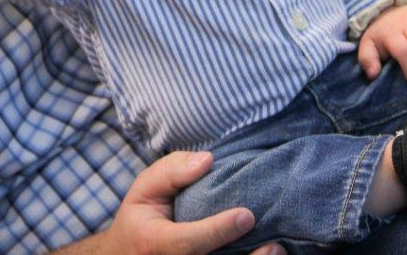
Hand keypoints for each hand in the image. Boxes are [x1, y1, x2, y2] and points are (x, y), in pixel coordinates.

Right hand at [92, 151, 282, 254]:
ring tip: (277, 250)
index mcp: (156, 244)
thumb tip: (206, 160)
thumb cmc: (141, 218)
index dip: (218, 231)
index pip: (189, 243)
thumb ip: (170, 172)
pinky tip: (266, 253)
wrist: (130, 254)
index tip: (246, 215)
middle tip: (275, 244)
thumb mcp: (144, 189)